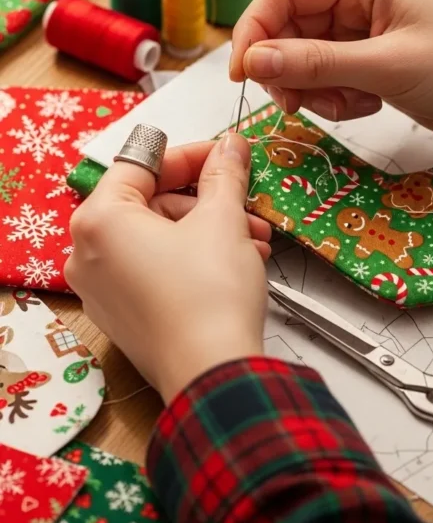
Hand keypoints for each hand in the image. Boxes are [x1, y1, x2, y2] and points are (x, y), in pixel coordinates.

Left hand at [65, 135, 270, 404]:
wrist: (214, 374)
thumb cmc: (209, 299)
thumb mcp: (223, 220)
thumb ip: (224, 174)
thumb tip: (230, 147)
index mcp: (99, 221)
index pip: (142, 165)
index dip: (191, 155)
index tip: (224, 153)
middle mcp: (88, 254)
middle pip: (150, 203)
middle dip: (206, 201)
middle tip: (244, 199)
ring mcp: (102, 289)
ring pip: (158, 238)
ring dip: (208, 230)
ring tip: (253, 238)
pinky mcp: (123, 315)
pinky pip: (155, 269)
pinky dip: (192, 258)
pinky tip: (235, 261)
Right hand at [231, 0, 432, 143]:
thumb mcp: (388, 66)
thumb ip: (317, 63)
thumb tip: (254, 60)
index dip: (254, 30)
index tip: (243, 73)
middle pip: (288, 28)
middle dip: (287, 69)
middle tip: (295, 104)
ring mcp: (361, 28)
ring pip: (303, 58)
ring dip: (314, 90)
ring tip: (352, 106)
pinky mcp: (368, 58)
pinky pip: (326, 77)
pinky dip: (335, 99)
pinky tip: (367, 105)